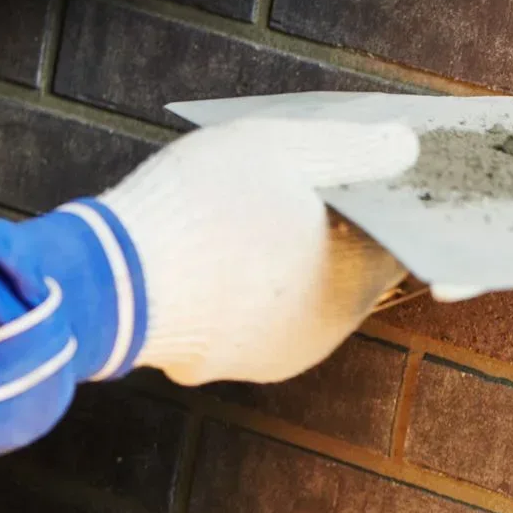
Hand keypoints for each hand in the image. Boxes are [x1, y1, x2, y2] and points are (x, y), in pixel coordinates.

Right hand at [101, 118, 417, 385]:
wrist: (106, 284)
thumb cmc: (198, 209)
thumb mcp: (281, 148)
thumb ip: (353, 147)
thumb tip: (406, 148)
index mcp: (355, 278)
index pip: (401, 235)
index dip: (391, 198)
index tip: (372, 171)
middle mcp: (327, 329)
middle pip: (354, 265)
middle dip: (339, 226)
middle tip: (307, 184)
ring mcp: (277, 354)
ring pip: (304, 292)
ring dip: (293, 256)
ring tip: (257, 210)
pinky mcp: (228, 365)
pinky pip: (258, 315)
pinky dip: (252, 285)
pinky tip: (224, 249)